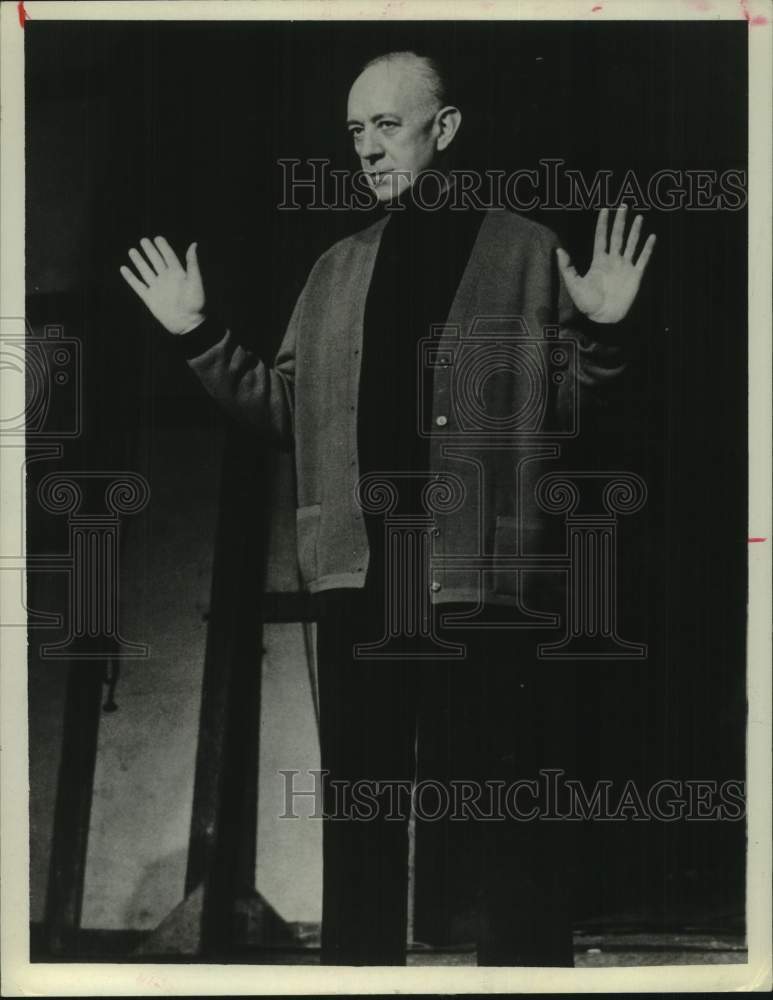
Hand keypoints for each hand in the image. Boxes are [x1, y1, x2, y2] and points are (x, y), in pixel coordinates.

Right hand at [120, 237, 204, 333]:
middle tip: (144, 240)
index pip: (169, 257)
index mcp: (178, 274)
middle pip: (156, 261)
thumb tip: (194, 244)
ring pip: (145, 271)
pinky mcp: (149, 298)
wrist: (187, 323)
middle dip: (150, 251)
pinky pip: (138, 286)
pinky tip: (124, 269)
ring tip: (132, 250)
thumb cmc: (195, 302)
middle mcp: (166, 279)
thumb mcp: (195, 281)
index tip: (158, 238)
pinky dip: (130, 278)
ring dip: (139, 261)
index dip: (163, 247)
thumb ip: (192, 263)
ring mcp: (157, 288)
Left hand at [556, 206, 655, 323]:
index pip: (601, 237)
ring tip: (638, 217)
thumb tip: (558, 250)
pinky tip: (651, 237)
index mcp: (599, 260)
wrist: (602, 317)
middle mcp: (613, 260)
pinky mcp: (635, 276)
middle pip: (617, 236)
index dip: (603, 223)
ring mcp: (625, 267)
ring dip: (635, 231)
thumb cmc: (586, 303)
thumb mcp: (573, 285)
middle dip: (620, 221)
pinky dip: (647, 248)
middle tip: (623, 205)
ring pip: (631, 244)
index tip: (605, 209)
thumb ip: (567, 268)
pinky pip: (643, 259)